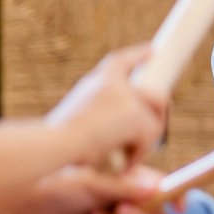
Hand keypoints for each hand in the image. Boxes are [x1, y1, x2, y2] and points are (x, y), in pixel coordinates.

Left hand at [22, 165, 182, 213]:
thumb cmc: (63, 185)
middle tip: (120, 211)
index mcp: (135, 179)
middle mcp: (132, 198)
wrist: (35, 207)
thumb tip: (154, 190)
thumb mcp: (95, 183)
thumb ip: (125, 188)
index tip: (180, 209)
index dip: (179, 196)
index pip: (167, 186)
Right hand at [47, 45, 166, 166]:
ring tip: (131, 154)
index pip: (120, 61)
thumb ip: (96, 115)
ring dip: (147, 138)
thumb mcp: (71, 119)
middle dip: (158, 112)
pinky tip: (126, 162)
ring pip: (156, 118)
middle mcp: (113, 82)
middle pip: (154, 95)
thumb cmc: (56, 140)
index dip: (138, 55)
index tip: (151, 51)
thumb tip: (119, 129)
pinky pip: (151, 135)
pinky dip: (140, 152)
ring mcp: (127, 97)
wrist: (55, 144)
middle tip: (155, 126)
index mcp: (96, 81)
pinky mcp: (136, 115)